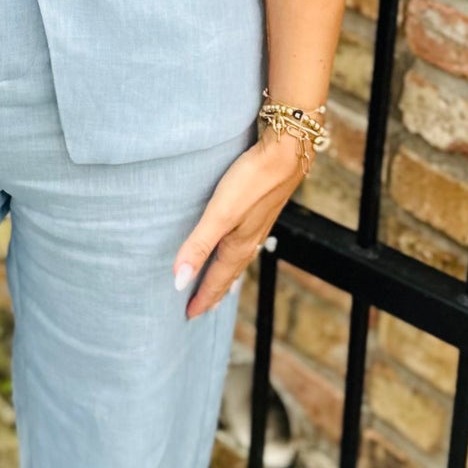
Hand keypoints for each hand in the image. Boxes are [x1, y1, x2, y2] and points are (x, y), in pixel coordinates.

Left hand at [173, 134, 306, 318]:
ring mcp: (258, 225)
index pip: (216, 280)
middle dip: (215, 292)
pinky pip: (245, 242)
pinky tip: (237, 244)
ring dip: (227, 274)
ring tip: (221, 285)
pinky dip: (236, 254)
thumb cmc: (252, 180)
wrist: (287, 152)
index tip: (189, 315)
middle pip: (229, 274)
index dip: (201, 298)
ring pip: (238, 259)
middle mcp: (249, 239)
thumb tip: (179, 281)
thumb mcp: (219, 214)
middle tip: (202, 308)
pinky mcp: (261, 209)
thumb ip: (198, 245)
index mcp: (238, 245)